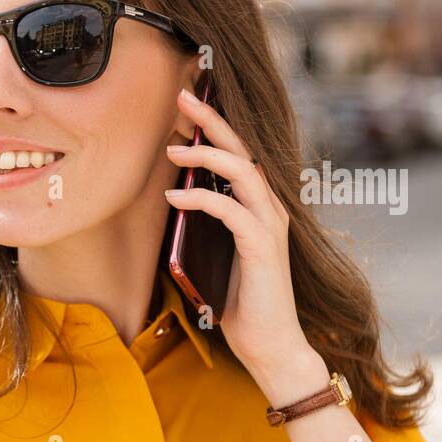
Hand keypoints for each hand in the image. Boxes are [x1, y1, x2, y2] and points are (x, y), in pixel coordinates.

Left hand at [163, 87, 319, 388]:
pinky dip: (201, 199)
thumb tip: (173, 200)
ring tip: (171, 149)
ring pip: (242, 172)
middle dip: (211, 121)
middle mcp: (270, 209)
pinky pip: (231, 210)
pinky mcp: (262, 246)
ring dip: (204, 155)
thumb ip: (203, 228)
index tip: (186, 106)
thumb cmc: (241, 305)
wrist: (270, 346)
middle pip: (243, 150)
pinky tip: (174, 197)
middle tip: (182, 96)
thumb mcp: (214, 257)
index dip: (214, 128)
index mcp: (259, 208)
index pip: (239, 156)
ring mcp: (269, 226)